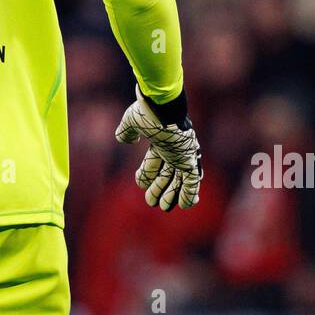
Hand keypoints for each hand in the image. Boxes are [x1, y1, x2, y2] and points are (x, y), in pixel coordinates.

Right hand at [114, 86, 201, 210]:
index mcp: (161, 141)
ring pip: (179, 180)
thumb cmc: (147, 112)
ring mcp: (182, 156)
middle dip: (159, 188)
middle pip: (167, 174)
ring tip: (162, 207)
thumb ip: (127, 131)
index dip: (147, 174)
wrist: (161, 107)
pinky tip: (184, 206)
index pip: (154, 162)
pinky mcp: (189, 160)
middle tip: (151, 203)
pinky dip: (188, 194)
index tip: (140, 185)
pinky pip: (191, 181)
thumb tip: (122, 139)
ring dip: (171, 195)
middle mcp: (173, 150)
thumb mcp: (131, 121)